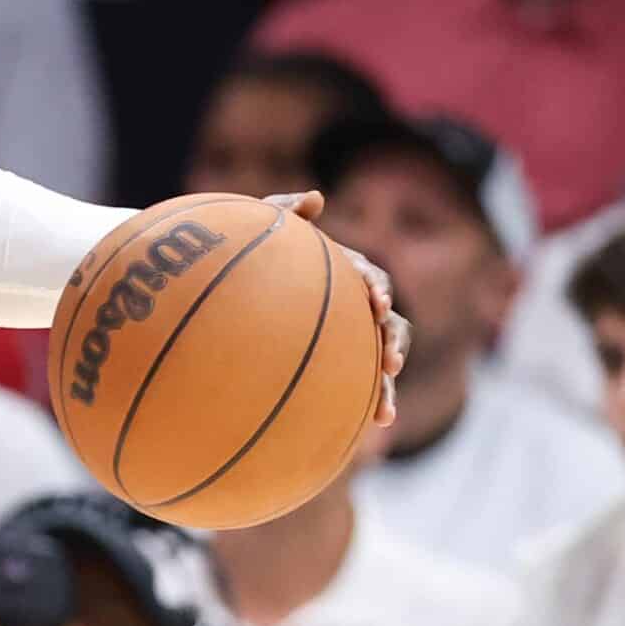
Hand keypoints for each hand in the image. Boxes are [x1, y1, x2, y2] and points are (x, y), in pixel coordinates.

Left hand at [264, 190, 408, 426]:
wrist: (231, 297)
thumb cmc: (246, 255)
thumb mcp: (260, 227)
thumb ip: (282, 211)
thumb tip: (315, 197)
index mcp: (342, 273)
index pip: (370, 278)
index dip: (377, 289)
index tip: (374, 304)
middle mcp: (353, 306)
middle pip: (388, 324)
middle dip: (394, 342)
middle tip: (390, 362)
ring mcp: (349, 338)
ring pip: (380, 361)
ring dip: (387, 384)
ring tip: (384, 411)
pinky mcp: (339, 364)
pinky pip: (358, 386)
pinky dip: (369, 404)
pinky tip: (371, 428)